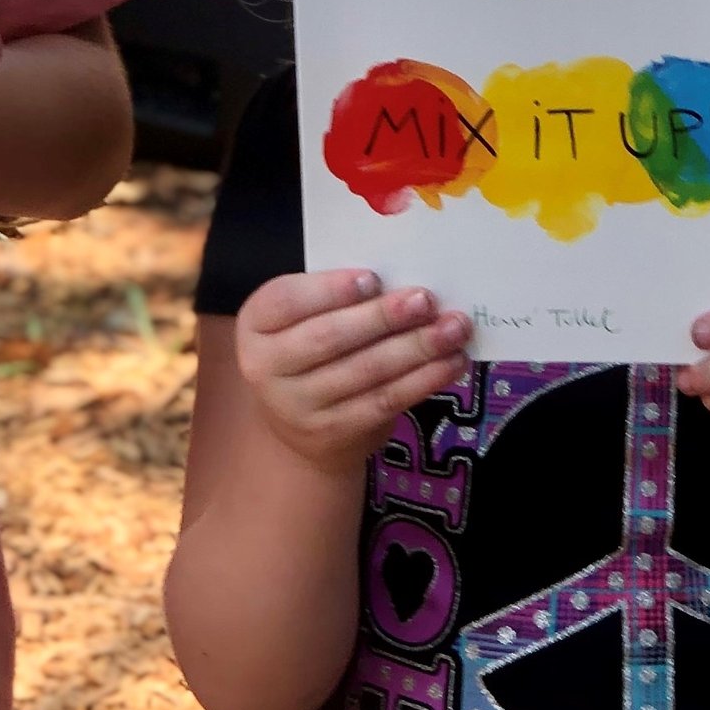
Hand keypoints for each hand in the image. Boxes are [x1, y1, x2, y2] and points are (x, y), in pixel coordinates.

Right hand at [237, 268, 470, 474]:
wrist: (299, 427)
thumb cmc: (311, 350)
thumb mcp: (305, 318)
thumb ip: (337, 297)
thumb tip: (402, 277)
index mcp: (255, 324)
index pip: (286, 301)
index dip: (329, 290)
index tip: (373, 278)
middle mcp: (266, 368)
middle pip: (329, 337)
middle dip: (383, 317)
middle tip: (426, 300)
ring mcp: (299, 406)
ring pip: (365, 371)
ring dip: (417, 348)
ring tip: (454, 328)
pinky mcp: (335, 432)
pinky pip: (385, 401)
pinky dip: (424, 380)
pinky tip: (451, 362)